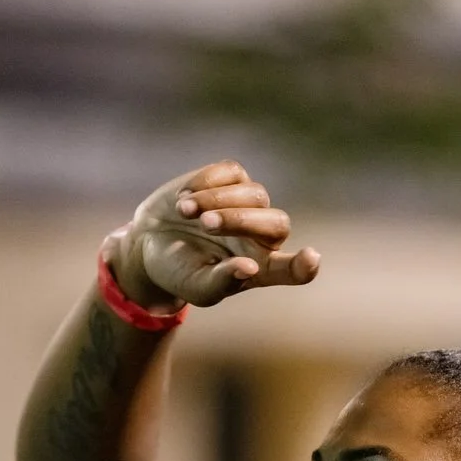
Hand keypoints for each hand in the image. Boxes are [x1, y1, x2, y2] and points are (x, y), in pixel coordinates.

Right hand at [106, 160, 320, 310]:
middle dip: (241, 220)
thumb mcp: (196, 286)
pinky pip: (231, 173)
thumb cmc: (179, 272)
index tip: (310, 257)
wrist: (150, 242)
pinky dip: (205, 183)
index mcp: (260, 269)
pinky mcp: (233, 179)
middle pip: (276, 223)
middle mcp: (262, 236)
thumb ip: (222, 283)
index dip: (304, 266)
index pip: (293, 270)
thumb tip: (249, 268)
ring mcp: (251, 205)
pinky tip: (184, 199)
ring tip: (184, 212)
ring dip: (217, 200)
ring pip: (255, 195)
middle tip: (206, 225)